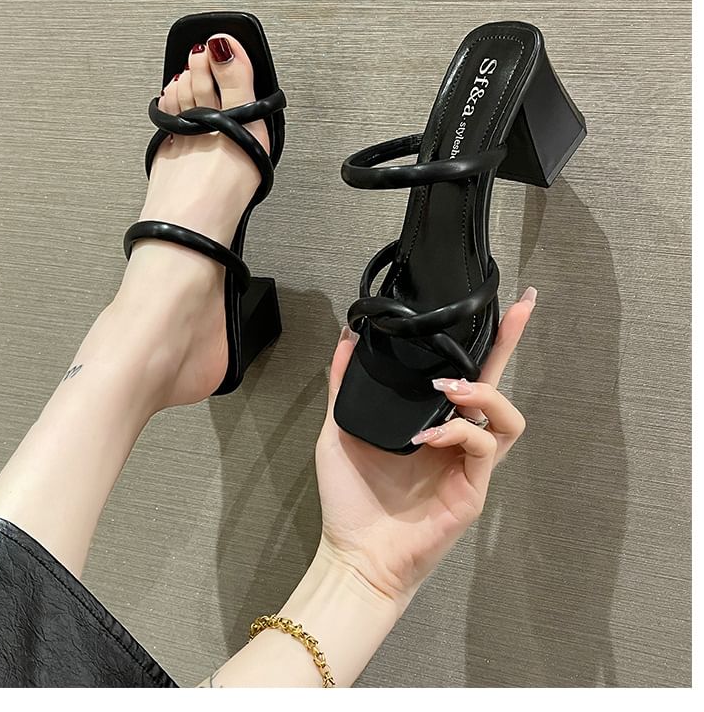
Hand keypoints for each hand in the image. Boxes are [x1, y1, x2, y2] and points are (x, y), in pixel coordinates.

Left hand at [314, 288, 536, 612]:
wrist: (355, 555)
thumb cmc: (351, 498)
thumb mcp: (339, 430)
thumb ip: (344, 386)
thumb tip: (346, 337)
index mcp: (431, 424)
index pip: (464, 375)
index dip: (483, 342)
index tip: (500, 303)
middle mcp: (456, 440)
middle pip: (497, 385)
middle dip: (509, 345)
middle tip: (518, 309)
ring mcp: (468, 465)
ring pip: (506, 417)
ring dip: (483, 393)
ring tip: (452, 389)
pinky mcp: (473, 489)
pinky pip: (482, 447)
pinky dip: (459, 433)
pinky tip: (428, 437)